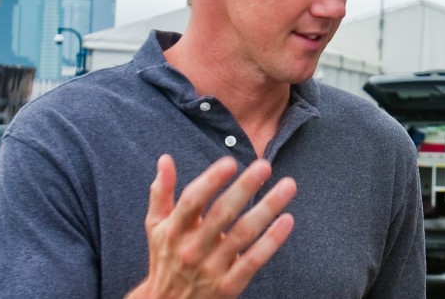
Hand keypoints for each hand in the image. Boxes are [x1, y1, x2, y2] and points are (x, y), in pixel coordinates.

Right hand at [127, 155, 296, 298]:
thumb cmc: (165, 257)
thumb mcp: (156, 226)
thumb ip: (161, 192)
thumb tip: (165, 158)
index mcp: (174, 229)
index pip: (192, 201)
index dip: (211, 181)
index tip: (230, 162)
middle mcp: (192, 248)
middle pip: (222, 214)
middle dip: (245, 188)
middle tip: (265, 165)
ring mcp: (211, 268)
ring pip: (243, 234)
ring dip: (268, 208)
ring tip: (288, 186)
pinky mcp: (229, 286)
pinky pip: (254, 260)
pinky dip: (272, 241)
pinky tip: (287, 220)